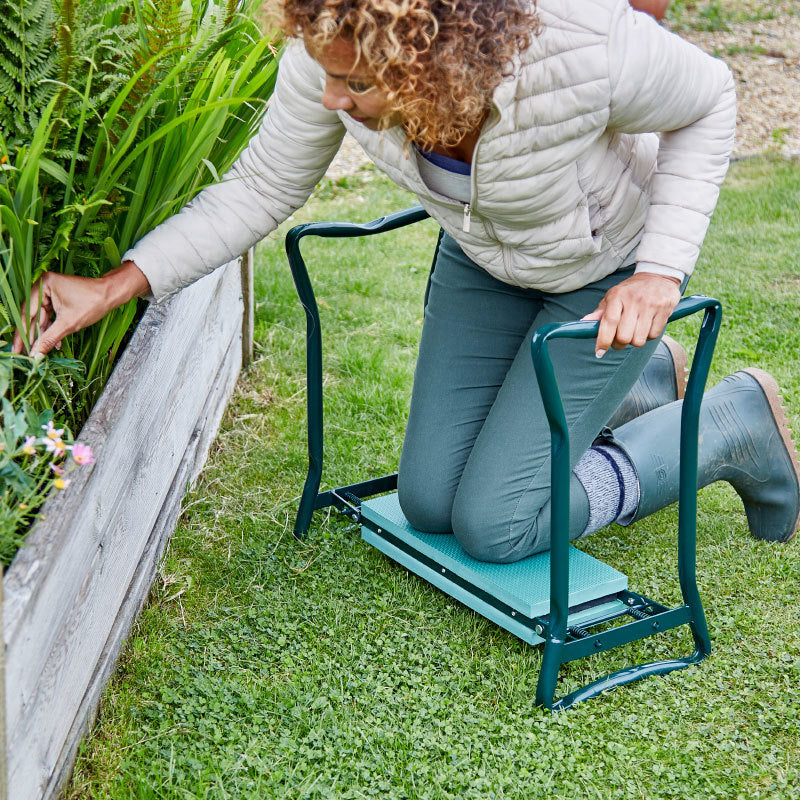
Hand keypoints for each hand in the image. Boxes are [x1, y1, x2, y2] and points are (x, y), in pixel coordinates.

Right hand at [11, 261, 150, 356]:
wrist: (111, 294)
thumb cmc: (94, 303)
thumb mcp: (69, 324)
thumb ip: (49, 339)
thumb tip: (35, 353)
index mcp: (44, 285)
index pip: (28, 314)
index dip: (22, 334)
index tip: (17, 349)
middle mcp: (43, 285)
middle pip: (32, 315)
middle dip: (32, 336)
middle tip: (25, 353)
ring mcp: (49, 291)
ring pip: (41, 317)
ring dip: (43, 334)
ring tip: (40, 350)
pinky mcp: (57, 298)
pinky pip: (50, 315)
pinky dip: (52, 328)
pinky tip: (55, 343)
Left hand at [581, 272, 681, 357]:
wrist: (658, 275)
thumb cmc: (630, 290)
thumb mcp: (613, 296)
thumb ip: (600, 312)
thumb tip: (584, 323)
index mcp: (617, 296)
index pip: (609, 322)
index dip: (603, 340)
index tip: (599, 352)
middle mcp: (634, 300)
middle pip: (624, 337)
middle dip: (619, 344)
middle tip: (620, 340)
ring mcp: (650, 305)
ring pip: (639, 340)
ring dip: (635, 341)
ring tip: (634, 331)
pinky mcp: (664, 310)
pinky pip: (653, 336)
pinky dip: (648, 336)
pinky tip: (646, 327)